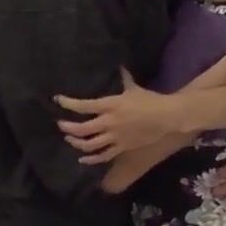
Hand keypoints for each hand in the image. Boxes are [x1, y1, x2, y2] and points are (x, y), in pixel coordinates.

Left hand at [54, 68, 177, 163]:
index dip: (68, 104)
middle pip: (81, 128)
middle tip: (60, 124)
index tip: (58, 100)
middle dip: (67, 127)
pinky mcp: (122, 147)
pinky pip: (102, 156)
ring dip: (76, 143)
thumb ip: (124, 79)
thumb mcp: (134, 88)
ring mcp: (115, 137)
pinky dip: (91, 159)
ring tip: (69, 139)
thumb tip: (120, 66)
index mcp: (110, 105)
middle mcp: (109, 122)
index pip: (84, 105)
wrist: (167, 117)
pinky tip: (82, 158)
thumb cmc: (151, 100)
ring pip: (89, 144)